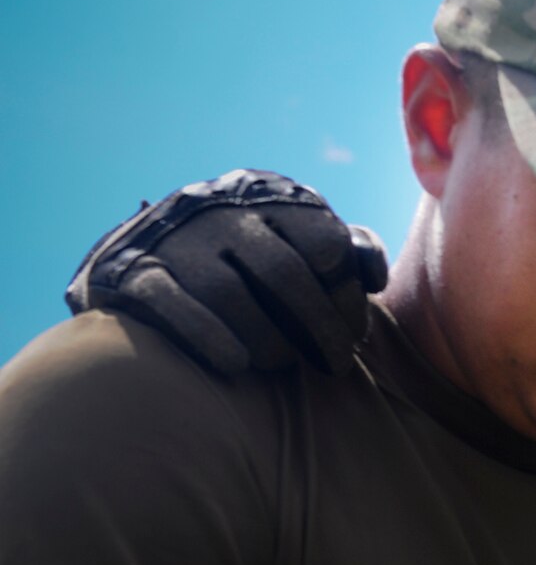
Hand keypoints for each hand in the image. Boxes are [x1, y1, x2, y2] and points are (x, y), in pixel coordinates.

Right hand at [67, 169, 389, 374]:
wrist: (143, 251)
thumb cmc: (246, 257)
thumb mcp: (297, 238)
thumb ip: (344, 250)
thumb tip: (374, 276)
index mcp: (271, 199)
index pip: (325, 243)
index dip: (347, 296)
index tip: (356, 335)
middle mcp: (223, 210)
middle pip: (284, 273)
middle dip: (319, 327)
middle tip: (336, 365)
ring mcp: (176, 238)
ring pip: (230, 293)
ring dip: (267, 339)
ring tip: (283, 363)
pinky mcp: (133, 269)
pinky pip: (172, 304)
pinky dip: (210, 336)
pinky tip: (237, 363)